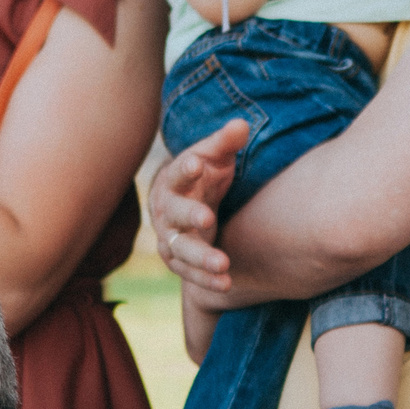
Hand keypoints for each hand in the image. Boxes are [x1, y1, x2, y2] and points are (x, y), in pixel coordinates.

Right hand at [151, 123, 247, 312]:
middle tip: (207, 218)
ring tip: (223, 264)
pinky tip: (226, 284)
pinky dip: (205, 280)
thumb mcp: (214, 157)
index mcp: (174, 180)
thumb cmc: (203, 175)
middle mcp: (167, 210)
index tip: (197, 164)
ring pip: (180, 249)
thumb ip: (225, 142)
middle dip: (189, 216)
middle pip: (175, 214)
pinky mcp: (177, 259)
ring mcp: (170, 237)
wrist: (184, 202)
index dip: (185, 169)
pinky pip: (188, 273)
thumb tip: (242, 124)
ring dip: (200, 258)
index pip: (177, 172)